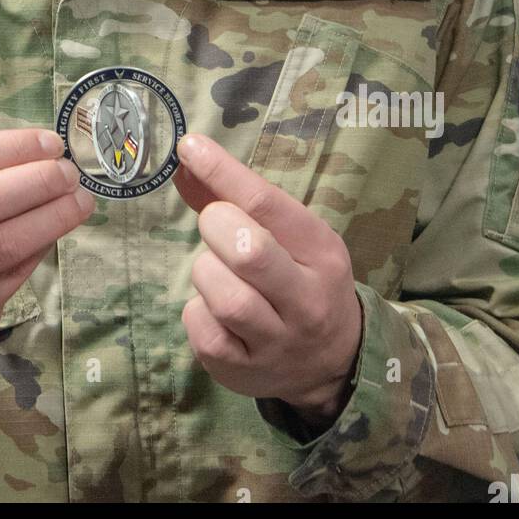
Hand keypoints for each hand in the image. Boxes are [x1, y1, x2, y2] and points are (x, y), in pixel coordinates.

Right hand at [0, 127, 93, 384]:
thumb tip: (42, 158)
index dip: (12, 147)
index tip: (51, 143)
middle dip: (35, 181)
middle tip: (69, 173)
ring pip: (3, 243)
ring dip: (50, 217)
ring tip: (80, 201)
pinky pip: (13, 275)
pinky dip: (40, 249)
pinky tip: (59, 232)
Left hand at [173, 134, 362, 426]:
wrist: (333, 362)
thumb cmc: (302, 279)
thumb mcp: (290, 236)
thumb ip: (236, 200)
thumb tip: (185, 160)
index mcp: (321, 252)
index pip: (267, 204)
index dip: (222, 171)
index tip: (190, 146)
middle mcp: (307, 299)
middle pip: (247, 251)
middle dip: (215, 226)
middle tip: (213, 224)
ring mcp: (277, 341)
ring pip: (224, 296)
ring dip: (206, 273)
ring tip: (216, 272)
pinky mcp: (245, 371)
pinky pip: (203, 331)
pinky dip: (197, 311)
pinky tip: (212, 308)